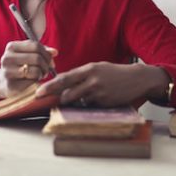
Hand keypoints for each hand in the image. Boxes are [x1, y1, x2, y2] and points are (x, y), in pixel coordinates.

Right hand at [0, 40, 57, 97]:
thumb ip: (41, 51)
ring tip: (39, 75)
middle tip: (46, 70)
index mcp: (11, 47)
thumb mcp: (27, 55)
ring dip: (42, 74)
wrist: (2, 82)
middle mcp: (7, 58)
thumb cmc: (19, 66)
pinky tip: (32, 82)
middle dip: (46, 65)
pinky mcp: (10, 85)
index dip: (46, 53)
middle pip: (37, 58)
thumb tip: (55, 52)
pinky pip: (32, 83)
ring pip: (36, 71)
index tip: (49, 60)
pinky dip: (36, 82)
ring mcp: (7, 72)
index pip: (36, 46)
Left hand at [35, 62, 169, 106]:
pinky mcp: (105, 104)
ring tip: (78, 99)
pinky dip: (87, 106)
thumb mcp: (96, 68)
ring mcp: (99, 94)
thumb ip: (80, 75)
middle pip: (67, 93)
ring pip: (77, 102)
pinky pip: (89, 107)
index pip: (64, 78)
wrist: (136, 79)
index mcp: (89, 69)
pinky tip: (95, 100)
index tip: (39, 92)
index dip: (50, 86)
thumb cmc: (114, 73)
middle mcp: (92, 81)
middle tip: (52, 101)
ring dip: (73, 103)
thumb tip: (63, 83)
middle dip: (59, 99)